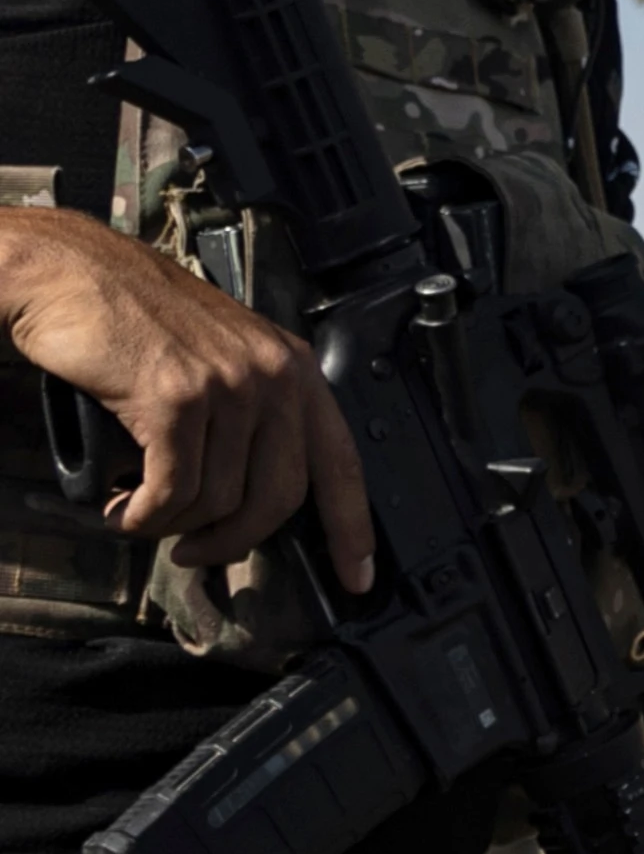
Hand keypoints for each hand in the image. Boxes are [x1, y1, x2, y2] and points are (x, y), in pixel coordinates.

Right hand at [0, 206, 373, 591]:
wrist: (75, 276)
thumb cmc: (138, 320)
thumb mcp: (220, 361)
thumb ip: (248, 417)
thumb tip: (249, 498)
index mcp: (294, 369)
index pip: (342, 461)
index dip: (352, 528)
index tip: (358, 577)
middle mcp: (273, 376)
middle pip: (279, 498)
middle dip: (234, 542)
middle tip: (195, 552)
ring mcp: (229, 386)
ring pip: (219, 501)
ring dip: (172, 525)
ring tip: (140, 512)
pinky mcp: (177, 400)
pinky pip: (173, 493)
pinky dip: (143, 517)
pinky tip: (121, 509)